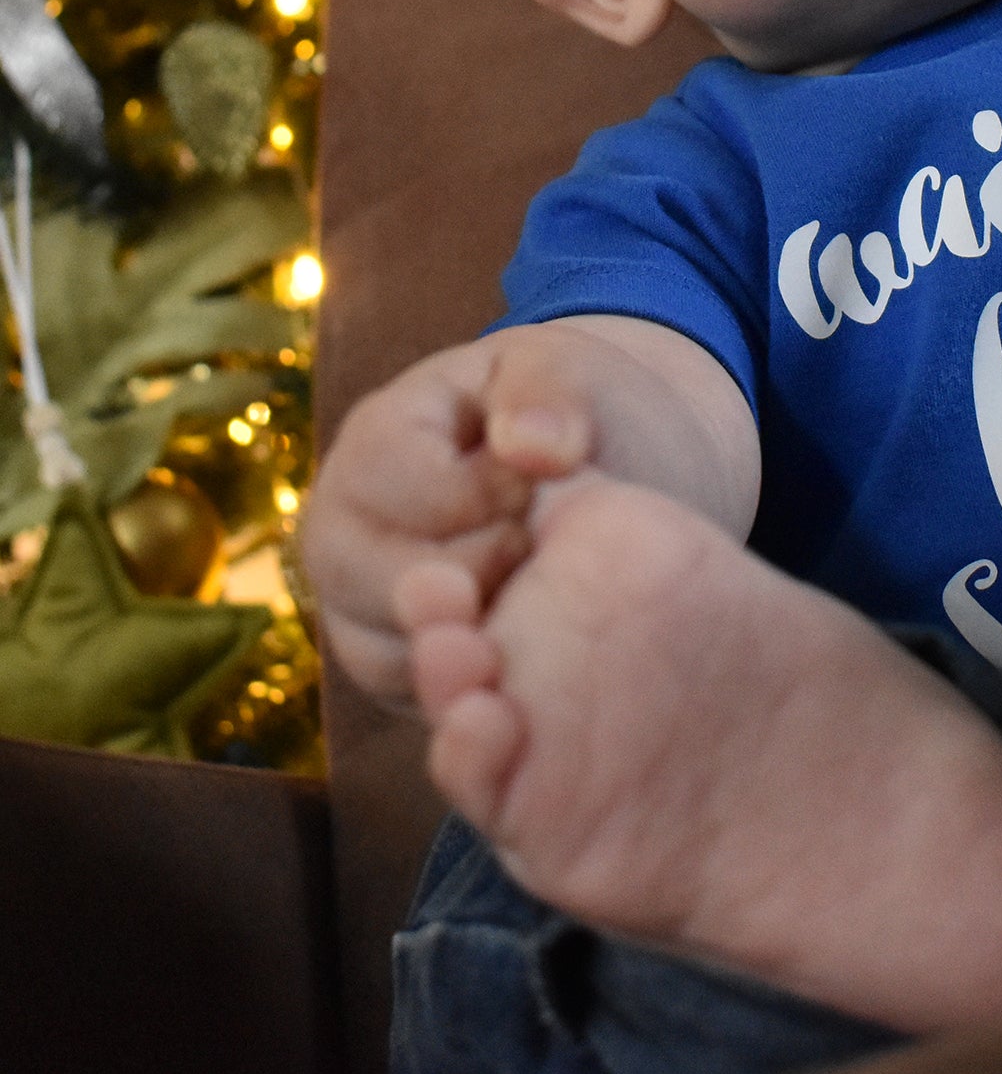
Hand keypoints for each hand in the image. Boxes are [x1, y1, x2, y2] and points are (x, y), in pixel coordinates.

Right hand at [301, 322, 612, 708]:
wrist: (588, 469)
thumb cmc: (557, 408)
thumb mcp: (558, 368)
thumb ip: (546, 393)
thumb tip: (536, 449)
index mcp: (369, 447)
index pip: (410, 491)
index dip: (495, 491)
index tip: (543, 477)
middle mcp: (342, 538)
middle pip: (393, 586)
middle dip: (491, 569)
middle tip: (541, 542)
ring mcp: (359, 614)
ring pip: (403, 661)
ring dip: (488, 634)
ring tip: (541, 591)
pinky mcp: (400, 676)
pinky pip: (427, 705)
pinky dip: (485, 687)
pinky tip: (536, 653)